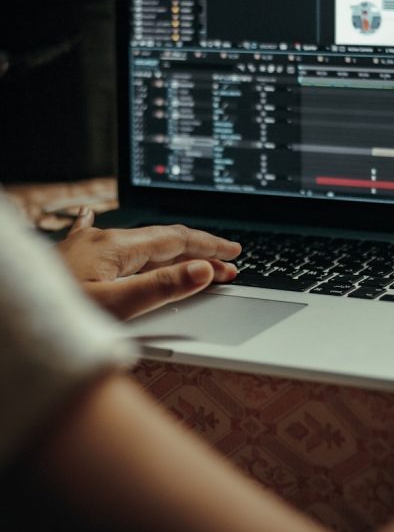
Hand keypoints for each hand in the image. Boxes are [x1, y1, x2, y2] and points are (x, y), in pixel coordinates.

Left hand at [57, 208, 240, 319]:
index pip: (176, 240)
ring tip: (193, 259)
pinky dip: (119, 238)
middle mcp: (102, 240)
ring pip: (139, 243)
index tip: (234, 253)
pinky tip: (94, 216)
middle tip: (227, 264)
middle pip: (161, 240)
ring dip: (171, 251)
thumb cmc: (55, 315)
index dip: (208, 247)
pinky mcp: (73, 259)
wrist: (9, 312)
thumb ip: (160, 287)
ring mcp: (86, 247)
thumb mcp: (114, 306)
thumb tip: (202, 270)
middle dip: (198, 251)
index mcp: (116, 246)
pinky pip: (104, 239)